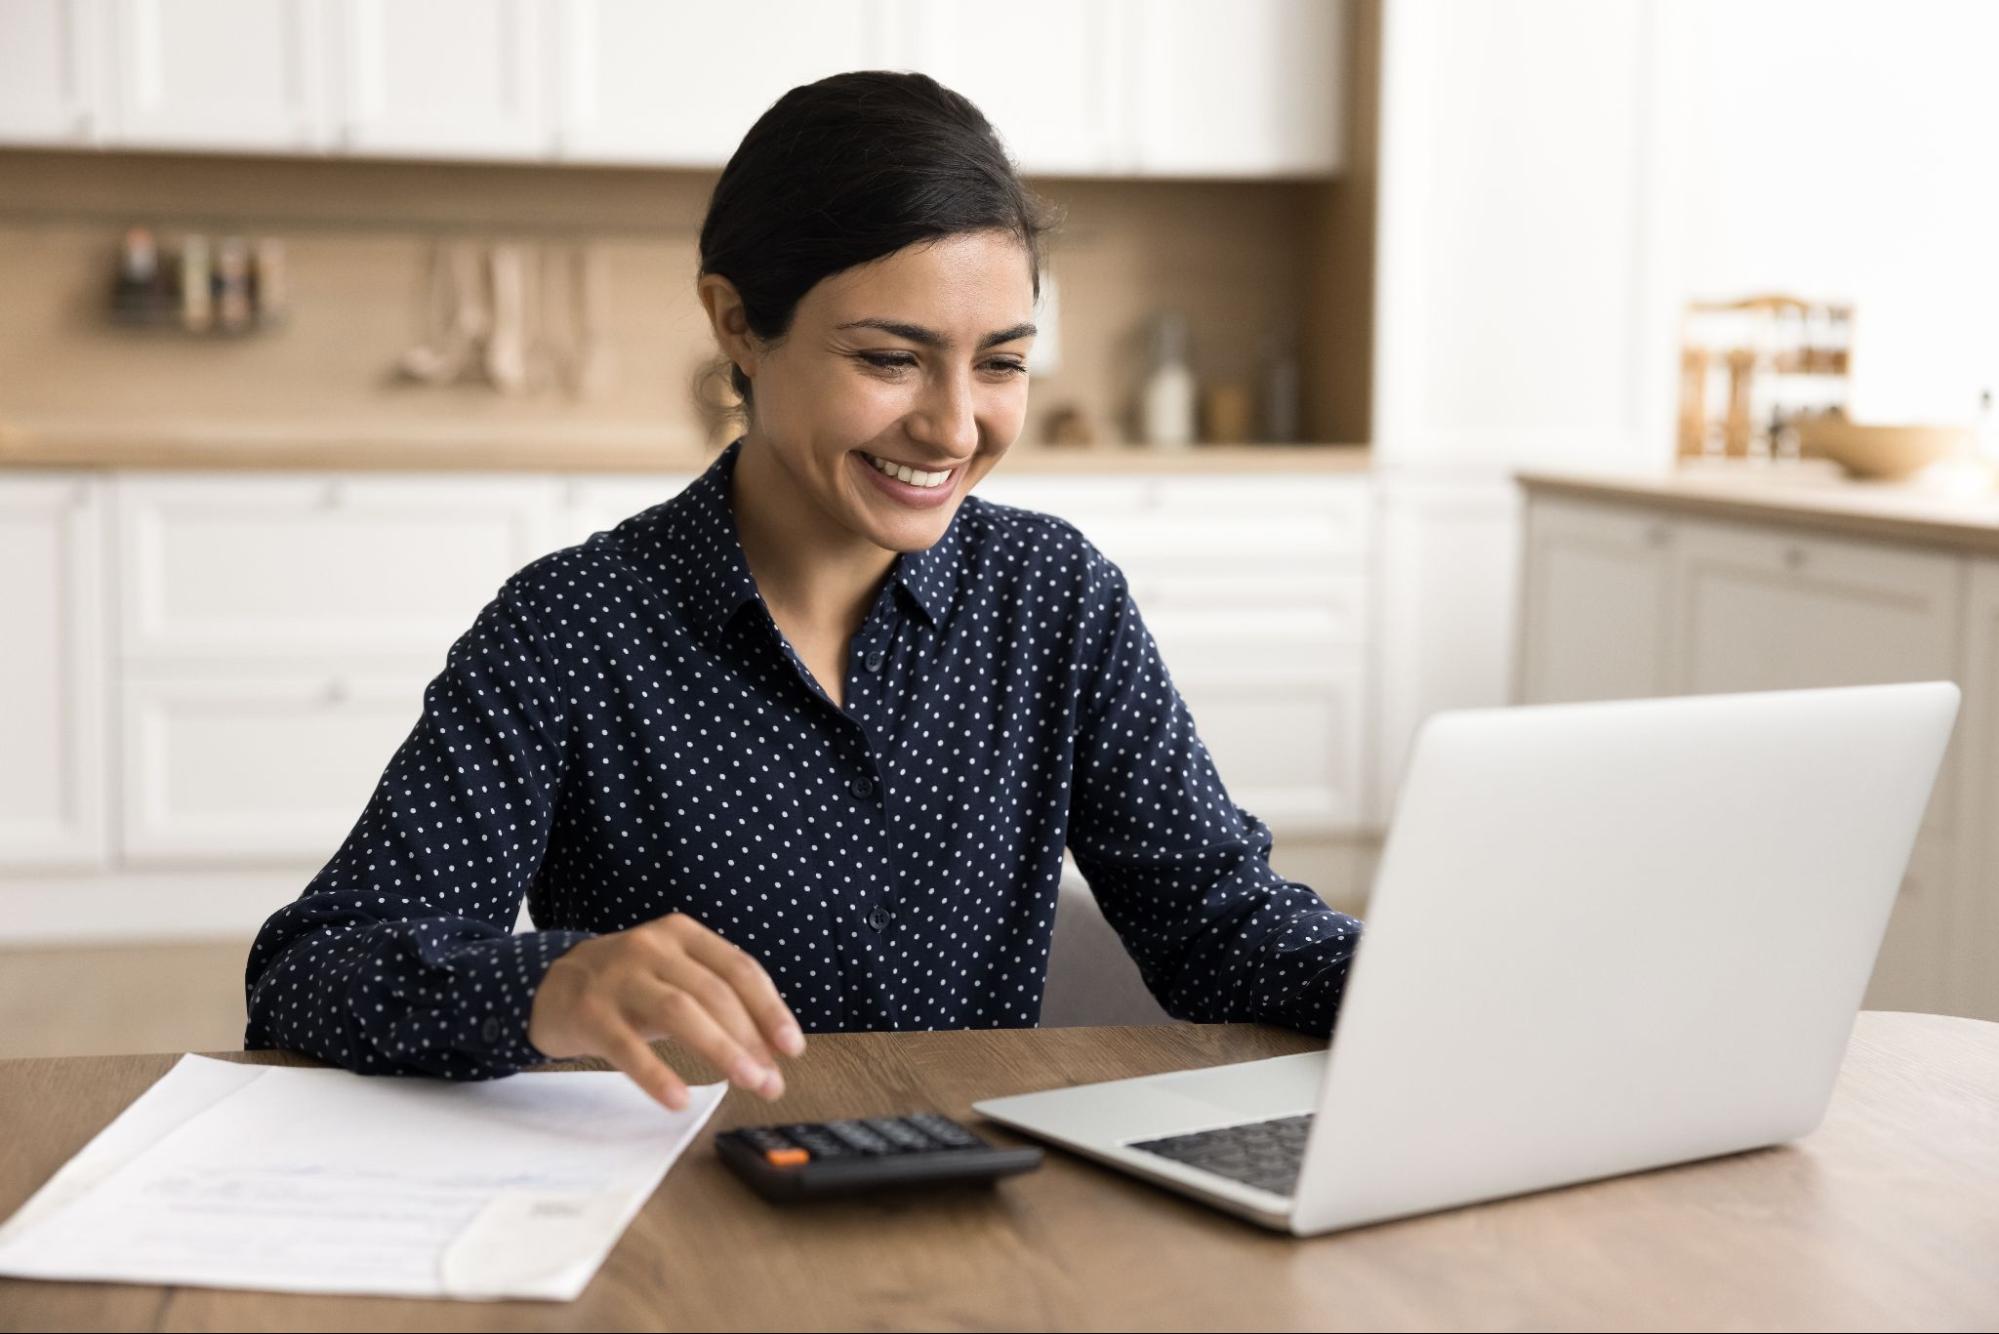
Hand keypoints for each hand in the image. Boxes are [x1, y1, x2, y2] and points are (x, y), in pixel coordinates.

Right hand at [527, 913, 804, 1110]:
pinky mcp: (589, 1012)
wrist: (548, 983)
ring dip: (720, 1050)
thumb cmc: (628, 986)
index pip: (738, 968)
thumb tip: (771, 1051)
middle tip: (772, 1081)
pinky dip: (657, 1074)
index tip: (792, 1048)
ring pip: (680, 1011)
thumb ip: (718, 1000)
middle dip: (750, 1039)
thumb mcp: (673, 976)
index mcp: (682, 934)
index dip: (770, 1008)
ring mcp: (618, 977)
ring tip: (747, 1082)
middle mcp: (652, 947)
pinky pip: (628, 1047)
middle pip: (714, 992)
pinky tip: (679, 1100)